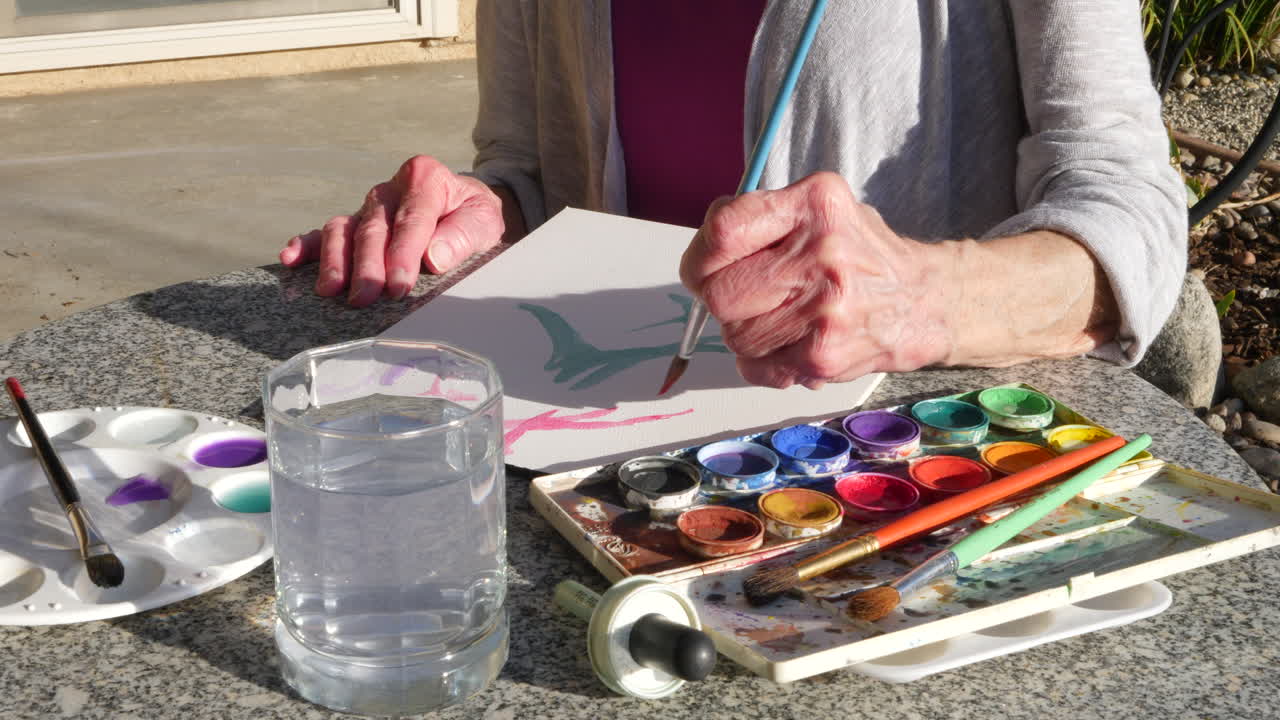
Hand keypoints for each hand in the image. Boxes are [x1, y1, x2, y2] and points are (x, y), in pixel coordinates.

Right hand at [280, 155, 505, 305]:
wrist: (466, 208)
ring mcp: (368, 207)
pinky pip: (325, 232)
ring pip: (344, 229)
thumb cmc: (474, 216)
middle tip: (364, 297)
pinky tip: (291, 260)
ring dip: (335, 261)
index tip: (398, 285)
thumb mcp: (484, 220)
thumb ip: (463, 236)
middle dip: (367, 265)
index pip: (412, 219)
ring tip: (330, 290)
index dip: (403, 253)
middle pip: (374, 228)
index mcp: (424, 179)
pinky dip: (306, 246)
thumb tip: (434, 257)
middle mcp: (391, 190)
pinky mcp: (354, 223)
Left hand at [679, 172, 951, 388]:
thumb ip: (760, 219)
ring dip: (746, 331)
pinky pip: (756, 366)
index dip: (700, 254)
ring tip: (783, 317)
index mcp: (815, 204)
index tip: (704, 265)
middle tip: (744, 295)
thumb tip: (704, 247)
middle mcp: (822, 253)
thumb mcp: (820, 210)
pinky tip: (795, 341)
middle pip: (719, 292)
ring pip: (735, 334)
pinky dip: (764, 360)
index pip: (724, 232)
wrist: (923, 302)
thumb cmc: (860, 255)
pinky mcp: (824, 354)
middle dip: (719, 297)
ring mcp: (824, 309)